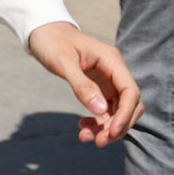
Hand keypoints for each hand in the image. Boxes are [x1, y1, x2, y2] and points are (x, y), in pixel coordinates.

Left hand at [26, 21, 143, 147]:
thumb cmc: (53, 42)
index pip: (130, 92)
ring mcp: (108, 81)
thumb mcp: (63, 62)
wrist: (43, 32)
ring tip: (84, 137)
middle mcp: (115, 71)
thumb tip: (101, 110)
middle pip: (129, 105)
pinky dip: (98, 122)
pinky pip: (106, 111)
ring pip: (118, 112)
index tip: (112, 132)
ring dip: (106, 128)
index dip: (125, 115)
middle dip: (117, 126)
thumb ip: (81, 85)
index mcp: (112, 60)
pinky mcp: (100, 89)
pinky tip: (83, 127)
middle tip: (98, 142)